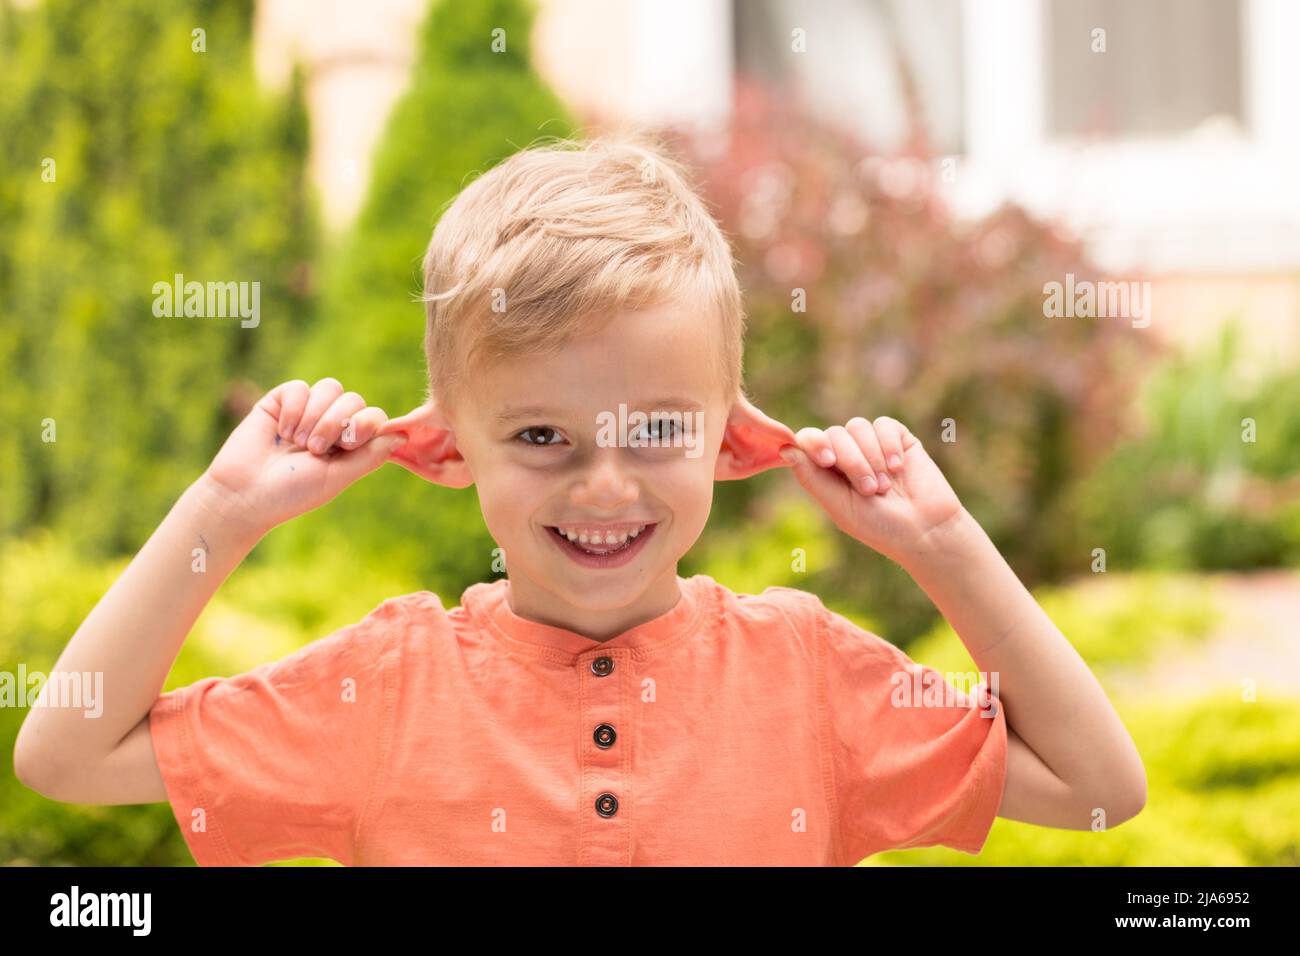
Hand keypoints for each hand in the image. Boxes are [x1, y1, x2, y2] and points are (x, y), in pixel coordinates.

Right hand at [199, 378, 407, 532]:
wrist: (244, 493)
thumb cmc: (293, 492)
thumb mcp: (338, 477)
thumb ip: (370, 455)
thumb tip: (403, 434)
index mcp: (350, 445)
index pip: (373, 417)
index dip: (365, 424)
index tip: (348, 444)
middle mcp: (331, 424)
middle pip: (354, 399)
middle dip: (335, 423)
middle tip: (314, 449)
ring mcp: (307, 411)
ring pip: (330, 388)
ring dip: (315, 416)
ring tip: (297, 442)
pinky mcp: (281, 401)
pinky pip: (300, 387)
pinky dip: (294, 409)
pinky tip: (281, 431)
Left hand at [778, 416, 964, 562]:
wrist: (925, 529)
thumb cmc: (878, 526)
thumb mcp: (840, 506)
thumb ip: (812, 478)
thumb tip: (785, 448)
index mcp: (827, 470)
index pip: (809, 441)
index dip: (814, 443)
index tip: (827, 460)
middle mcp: (847, 453)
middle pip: (835, 433)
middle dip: (852, 461)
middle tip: (870, 490)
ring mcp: (872, 444)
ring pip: (858, 426)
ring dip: (871, 456)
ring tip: (885, 485)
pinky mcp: (898, 438)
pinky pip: (884, 425)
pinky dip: (889, 445)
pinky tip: (897, 467)